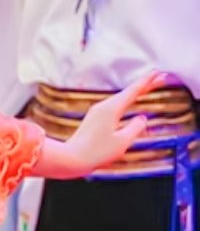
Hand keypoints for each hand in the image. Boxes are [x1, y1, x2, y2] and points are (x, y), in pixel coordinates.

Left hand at [34, 71, 164, 180]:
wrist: (71, 158)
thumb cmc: (97, 152)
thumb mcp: (123, 141)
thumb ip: (136, 128)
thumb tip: (142, 118)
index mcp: (111, 109)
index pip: (132, 92)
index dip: (146, 82)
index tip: (157, 72)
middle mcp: (103, 107)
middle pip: (127, 93)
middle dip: (144, 85)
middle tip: (160, 77)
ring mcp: (97, 112)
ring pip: (120, 99)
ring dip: (135, 92)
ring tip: (148, 87)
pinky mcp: (94, 119)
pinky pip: (114, 105)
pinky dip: (126, 101)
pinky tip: (128, 102)